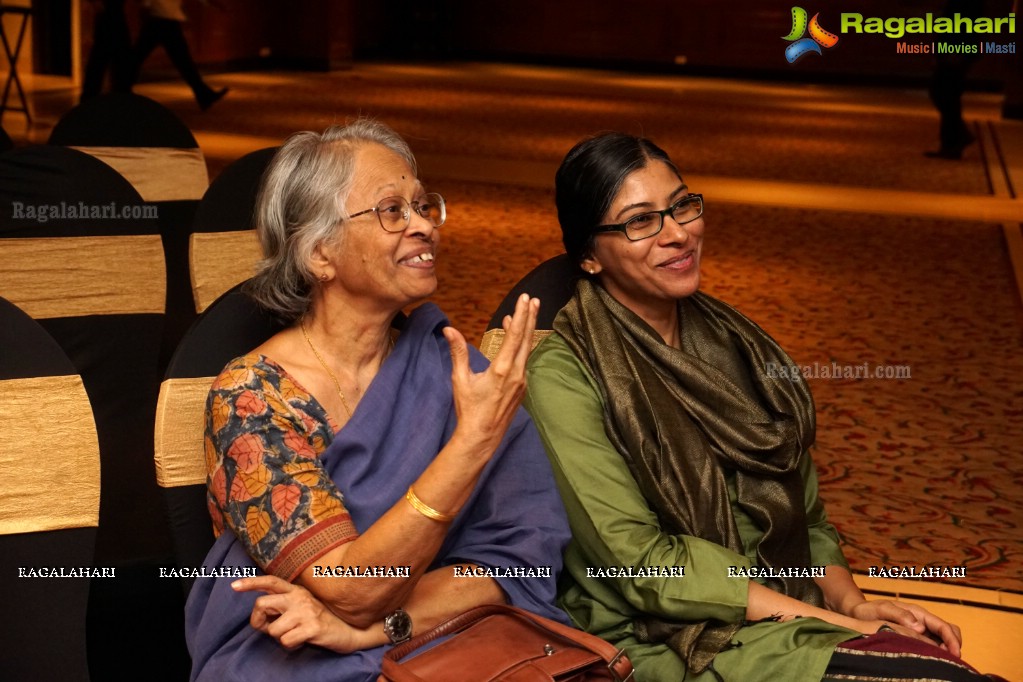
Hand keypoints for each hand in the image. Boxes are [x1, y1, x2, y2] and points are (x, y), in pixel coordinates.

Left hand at [233, 575, 380, 652]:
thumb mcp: (302, 607)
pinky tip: (303, 640)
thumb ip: (283, 605)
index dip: (251, 583)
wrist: (349, 631)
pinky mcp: (313, 627)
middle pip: (261, 604)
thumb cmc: (320, 621)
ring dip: (279, 638)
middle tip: (269, 629)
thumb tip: (261, 615)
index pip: (271, 581)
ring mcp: (306, 611)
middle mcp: (300, 597)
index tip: (234, 586)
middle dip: (259, 622)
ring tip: (294, 634)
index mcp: (296, 590)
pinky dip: (290, 646)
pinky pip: (286, 641)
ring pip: (273, 629)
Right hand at [444, 293, 539, 452]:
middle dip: (530, 317)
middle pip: (527, 339)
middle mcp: (517, 374)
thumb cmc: (469, 409)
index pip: (515, 335)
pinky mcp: (522, 387)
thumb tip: (449, 330)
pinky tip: (516, 340)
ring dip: (526, 331)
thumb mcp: (460, 379)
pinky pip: (524, 360)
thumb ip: (458, 352)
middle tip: (533, 299)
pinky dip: (521, 346)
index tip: (525, 299)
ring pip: (527, 350)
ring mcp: (522, 381)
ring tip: (527, 313)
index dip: (521, 315)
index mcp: (502, 370)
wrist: (482, 437)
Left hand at [850, 599, 961, 656]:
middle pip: (949, 631)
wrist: (859, 613)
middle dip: (954, 645)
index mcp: (918, 613)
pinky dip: (937, 652)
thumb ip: (900, 615)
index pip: (943, 625)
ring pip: (943, 639)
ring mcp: (920, 629)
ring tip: (941, 662)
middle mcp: (922, 621)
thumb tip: (920, 627)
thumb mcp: (881, 609)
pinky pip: (932, 645)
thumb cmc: (869, 610)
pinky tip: (931, 661)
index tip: (956, 654)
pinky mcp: (916, 637)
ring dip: (947, 650)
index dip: (952, 640)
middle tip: (949, 661)